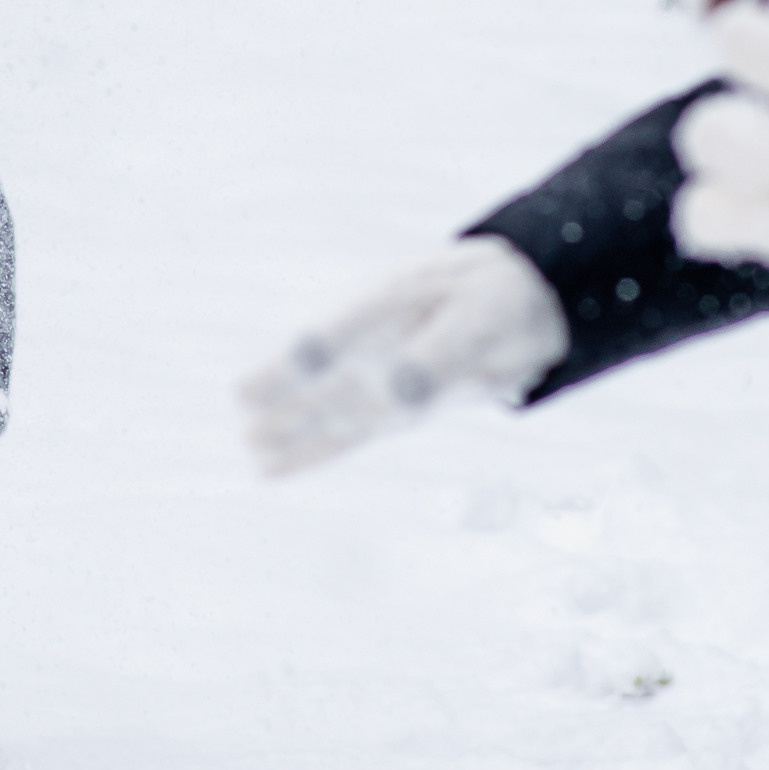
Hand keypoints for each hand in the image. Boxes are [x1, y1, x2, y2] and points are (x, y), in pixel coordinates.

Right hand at [241, 236, 570, 476]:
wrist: (525, 308)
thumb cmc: (497, 301)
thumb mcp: (479, 320)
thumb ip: (438, 356)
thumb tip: (399, 395)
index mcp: (388, 303)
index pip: (333, 335)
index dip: (294, 362)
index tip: (252, 388)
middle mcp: (371, 343)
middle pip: (319, 376)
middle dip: (283, 397)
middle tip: (243, 412)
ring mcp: (376, 376)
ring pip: (326, 409)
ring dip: (291, 431)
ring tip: (251, 448)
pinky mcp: (391, 409)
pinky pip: (347, 435)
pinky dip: (313, 453)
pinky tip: (273, 469)